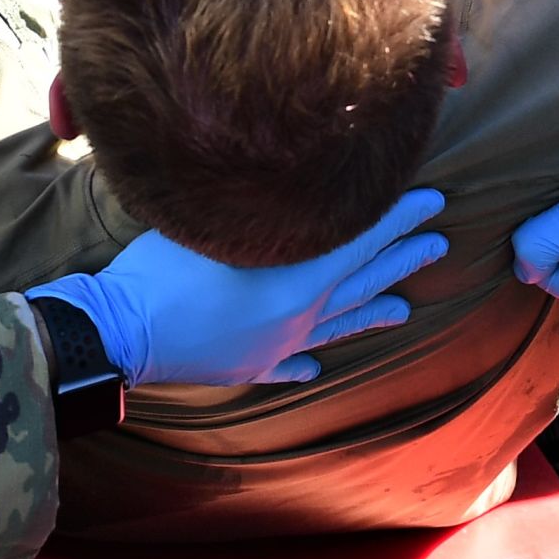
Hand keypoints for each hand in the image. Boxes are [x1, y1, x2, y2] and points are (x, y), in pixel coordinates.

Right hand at [31, 189, 446, 385]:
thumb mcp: (220, 226)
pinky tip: (315, 369)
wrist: (119, 330)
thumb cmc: (164, 268)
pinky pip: (285, 366)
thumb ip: (267, 215)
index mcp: (298, 281)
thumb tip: (299, 188)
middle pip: (361, 283)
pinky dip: (303, 364)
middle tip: (439, 246)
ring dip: (370, 313)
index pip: (364, 242)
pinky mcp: (246, 367)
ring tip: (404, 310)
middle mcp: (297, 317)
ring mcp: (274, 347)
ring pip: (336, 327)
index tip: (433, 201)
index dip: (399, 219)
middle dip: (401, 260)